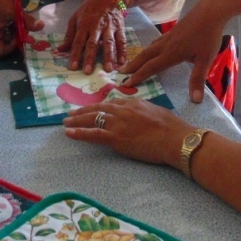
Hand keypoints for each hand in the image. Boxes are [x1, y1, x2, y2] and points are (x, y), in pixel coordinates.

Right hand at [0, 0, 43, 56]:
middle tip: (23, 27)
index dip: (14, 46)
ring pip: (5, 38)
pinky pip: (3, 32)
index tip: (21, 34)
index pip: (2, 51)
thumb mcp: (15, 10)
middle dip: (16, 38)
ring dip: (14, 32)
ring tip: (20, 21)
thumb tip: (42, 26)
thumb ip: (28, 21)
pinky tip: (15, 18)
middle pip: (4, 45)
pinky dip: (10, 28)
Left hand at [58, 0, 127, 72]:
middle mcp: (96, 26)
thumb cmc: (89, 9)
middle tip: (88, 71)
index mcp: (83, 24)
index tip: (73, 67)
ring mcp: (109, 27)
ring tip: (108, 69)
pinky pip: (122, 40)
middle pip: (92, 43)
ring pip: (109, 42)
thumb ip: (69, 35)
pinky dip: (123, 51)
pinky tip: (122, 61)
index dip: (75, 54)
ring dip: (109, 56)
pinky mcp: (120, 28)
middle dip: (90, 58)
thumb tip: (60, 50)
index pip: (78, 41)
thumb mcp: (75, 17)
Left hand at [63, 99, 194, 168]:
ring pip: (92, 119)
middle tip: (70, 114)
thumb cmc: (171, 127)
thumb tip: (138, 115)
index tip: (90, 109)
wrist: (174, 138)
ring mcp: (117, 123)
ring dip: (76, 121)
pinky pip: (93, 134)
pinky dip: (79, 133)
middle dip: (82, 111)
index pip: (110, 103)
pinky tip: (69, 133)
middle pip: (97, 108)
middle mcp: (122, 110)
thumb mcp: (156, 112)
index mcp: (132, 102)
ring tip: (66, 123)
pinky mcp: (116, 137)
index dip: (97, 107)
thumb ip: (143, 111)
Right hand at [121, 0, 226, 102]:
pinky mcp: (172, 31)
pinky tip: (151, 50)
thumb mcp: (205, 60)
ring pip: (148, 48)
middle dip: (132, 66)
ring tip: (131, 64)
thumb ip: (198, 79)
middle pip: (144, 56)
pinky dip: (148, 49)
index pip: (151, 67)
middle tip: (120, 73)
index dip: (138, 76)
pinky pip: (155, 42)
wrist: (210, 11)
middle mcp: (166, 45)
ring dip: (138, 57)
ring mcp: (168, 37)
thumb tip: (196, 100)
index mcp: (171, 54)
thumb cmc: (208, 36)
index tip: (126, 84)